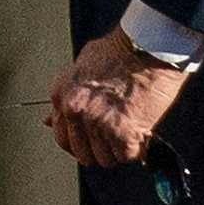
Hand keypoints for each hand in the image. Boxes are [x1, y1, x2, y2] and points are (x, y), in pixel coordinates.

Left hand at [43, 25, 190, 168]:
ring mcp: (97, 123)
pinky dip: (136, 149)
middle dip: (99, 149)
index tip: (91, 142)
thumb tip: (52, 117)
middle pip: (82, 152)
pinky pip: (126, 156)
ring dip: (118, 150)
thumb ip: (69, 94)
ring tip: (130, 131)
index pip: (61, 136)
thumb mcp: (84, 65)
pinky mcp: (122, 132)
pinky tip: (140, 133)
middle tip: (114, 139)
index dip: (80, 142)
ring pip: (104, 158)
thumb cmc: (123, 50)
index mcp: (62, 95)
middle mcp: (75, 111)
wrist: (150, 46)